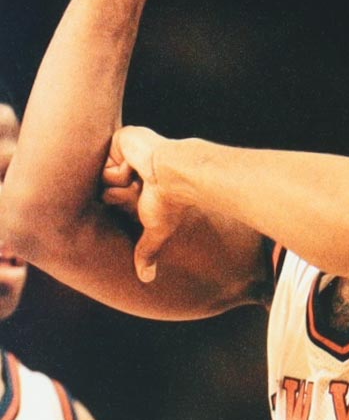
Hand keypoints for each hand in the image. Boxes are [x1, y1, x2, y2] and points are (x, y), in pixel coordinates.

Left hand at [105, 125, 184, 281]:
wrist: (176, 175)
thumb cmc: (170, 201)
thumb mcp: (155, 229)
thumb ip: (146, 249)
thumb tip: (147, 280)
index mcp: (132, 180)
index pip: (108, 197)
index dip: (121, 202)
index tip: (140, 196)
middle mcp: (126, 163)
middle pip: (101, 188)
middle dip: (121, 195)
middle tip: (142, 189)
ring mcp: (122, 150)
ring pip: (102, 178)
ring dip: (122, 185)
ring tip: (142, 178)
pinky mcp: (120, 138)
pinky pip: (106, 166)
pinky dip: (121, 172)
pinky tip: (137, 166)